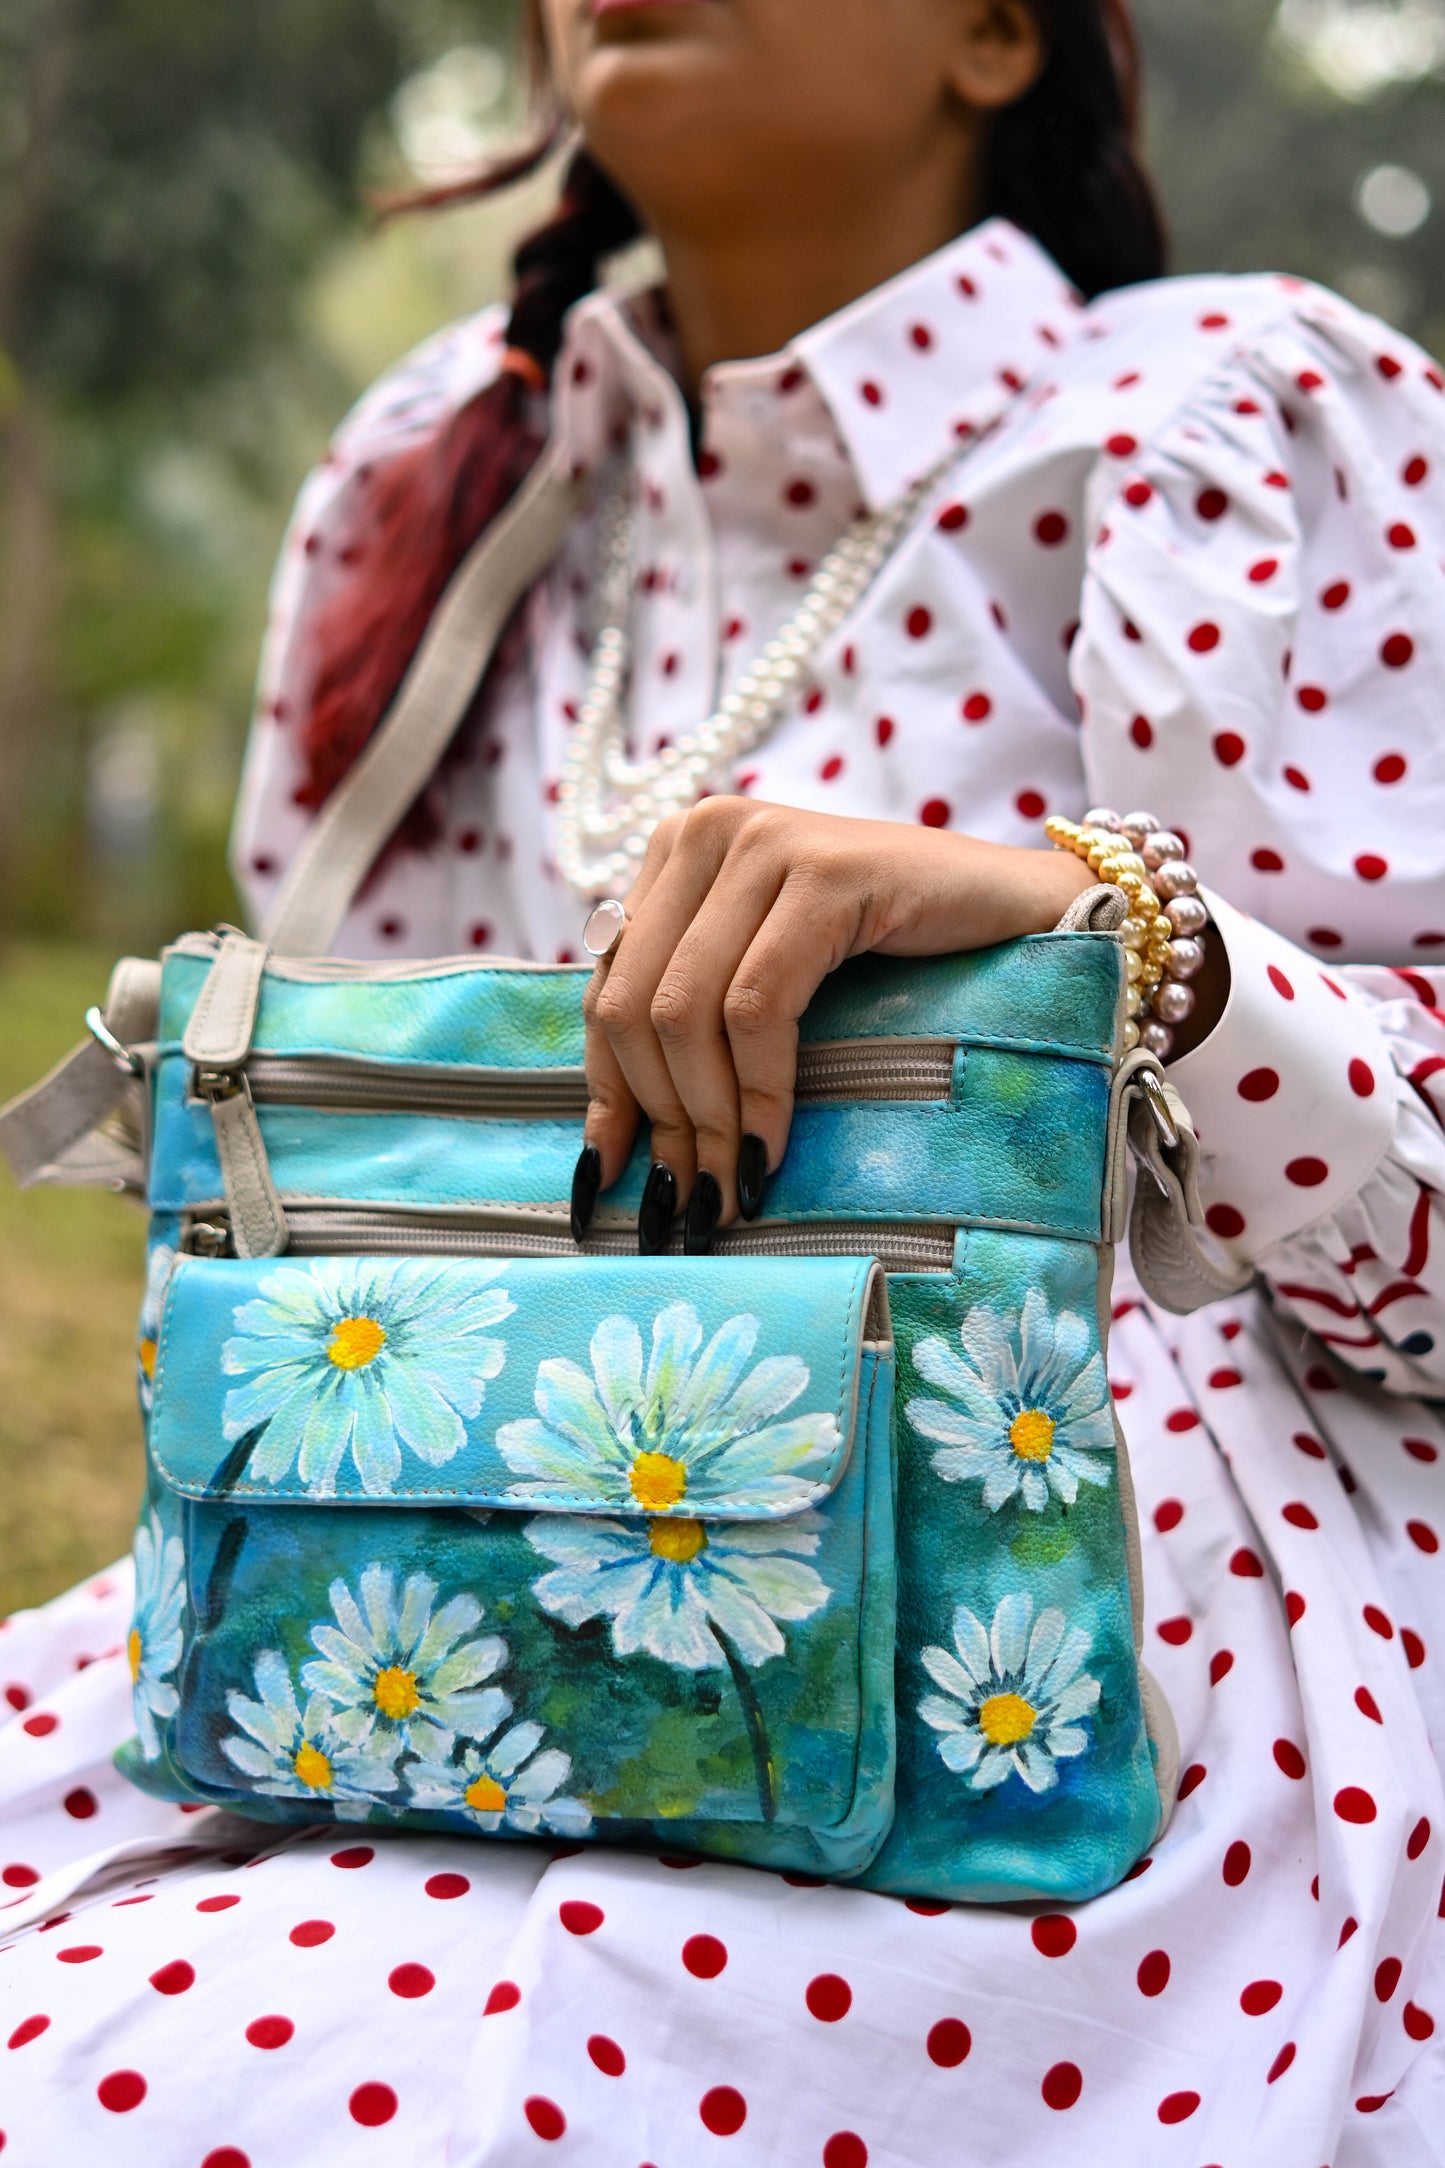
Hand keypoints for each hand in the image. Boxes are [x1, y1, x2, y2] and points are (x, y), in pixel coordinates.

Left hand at [573, 797, 1095, 1251]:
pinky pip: (757, 1006)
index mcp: (680, 852)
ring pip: (686, 1011)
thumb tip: (607, 1143)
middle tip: (685, 1206)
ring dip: (703, 1122)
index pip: (608, 988)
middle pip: (636, 1005)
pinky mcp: (825, 872)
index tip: (606, 1179)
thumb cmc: (902, 965)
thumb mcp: (771, 983)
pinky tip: (768, 1152)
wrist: (1029, 918)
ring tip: (727, 1195)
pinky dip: (756, 1091)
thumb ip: (693, 1023)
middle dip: (657, 1121)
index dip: (606, 1091)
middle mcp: (709, 830)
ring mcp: (766, 843)